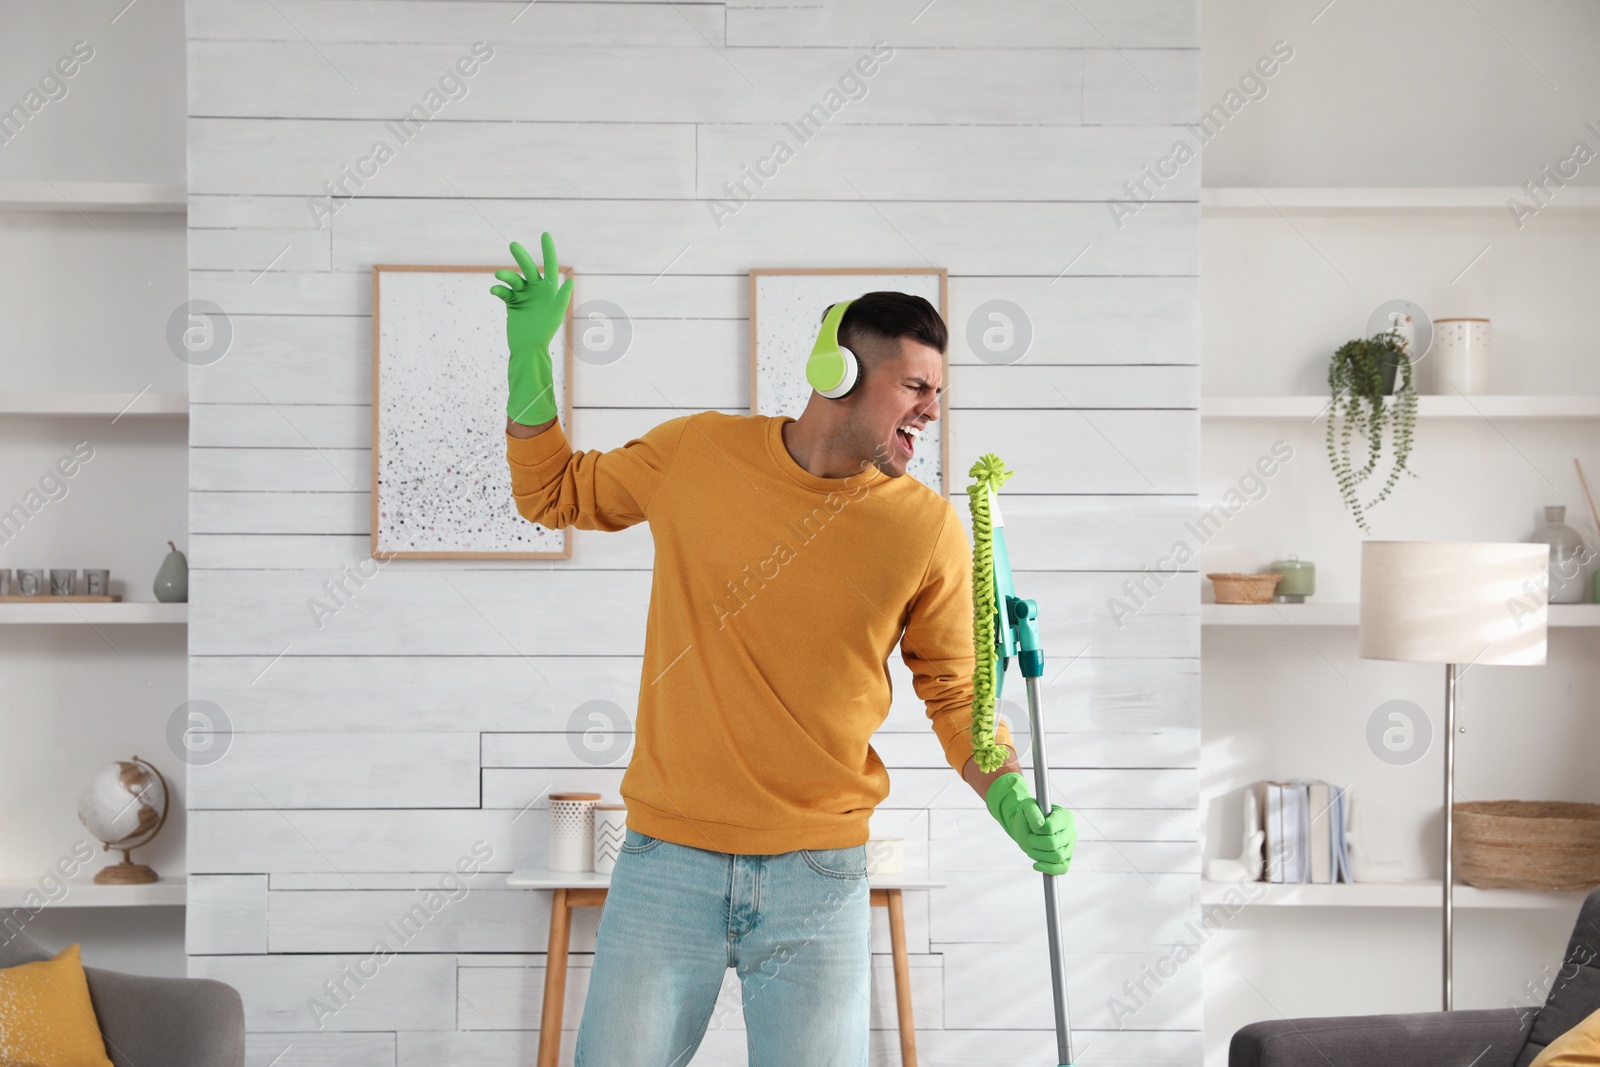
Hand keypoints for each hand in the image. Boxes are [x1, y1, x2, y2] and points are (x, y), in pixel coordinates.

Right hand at [491, 233, 573, 424]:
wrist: (529, 348)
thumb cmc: (545, 332)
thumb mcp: (556, 314)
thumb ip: (562, 297)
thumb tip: (570, 281)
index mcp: (550, 289)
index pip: (550, 266)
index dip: (548, 250)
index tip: (545, 234)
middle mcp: (536, 289)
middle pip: (528, 268)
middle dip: (521, 256)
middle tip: (513, 245)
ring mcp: (523, 295)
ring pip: (513, 279)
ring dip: (506, 275)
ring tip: (499, 275)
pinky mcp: (511, 303)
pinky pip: (504, 292)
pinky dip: (499, 289)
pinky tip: (496, 291)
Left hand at [985, 772, 1075, 874]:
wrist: (1027, 826)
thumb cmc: (1029, 815)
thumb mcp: (1027, 806)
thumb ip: (1032, 811)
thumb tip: (1039, 824)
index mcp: (1065, 816)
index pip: (1050, 828)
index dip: (1036, 829)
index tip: (1032, 826)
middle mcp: (1071, 831)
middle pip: (1053, 843)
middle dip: (1036, 843)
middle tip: (1030, 838)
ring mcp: (1070, 846)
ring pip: (1058, 857)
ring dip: (1039, 855)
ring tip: (1031, 850)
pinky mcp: (1066, 858)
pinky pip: (1063, 868)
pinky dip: (1049, 869)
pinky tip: (1036, 865)